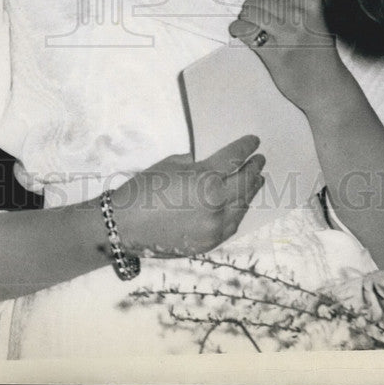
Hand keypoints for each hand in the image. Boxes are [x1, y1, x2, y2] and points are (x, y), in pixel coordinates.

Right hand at [111, 135, 264, 257]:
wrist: (124, 227)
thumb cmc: (143, 189)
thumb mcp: (172, 165)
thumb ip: (198, 164)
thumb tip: (214, 164)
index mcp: (205, 179)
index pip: (234, 159)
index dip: (246, 147)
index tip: (254, 141)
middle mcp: (216, 205)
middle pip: (244, 183)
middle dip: (253, 169)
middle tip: (260, 160)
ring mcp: (214, 227)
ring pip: (242, 206)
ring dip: (250, 191)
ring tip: (257, 180)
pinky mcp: (209, 243)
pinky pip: (231, 225)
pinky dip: (239, 211)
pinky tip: (241, 203)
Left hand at [228, 0, 339, 110]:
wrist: (326, 86)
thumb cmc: (316, 45)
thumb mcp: (313, 9)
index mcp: (311, 1)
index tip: (272, 9)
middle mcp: (301, 16)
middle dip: (255, 8)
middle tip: (265, 23)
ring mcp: (288, 35)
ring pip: (250, 11)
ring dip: (247, 20)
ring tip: (258, 30)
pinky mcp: (275, 54)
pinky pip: (245, 31)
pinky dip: (239, 32)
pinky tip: (248, 37)